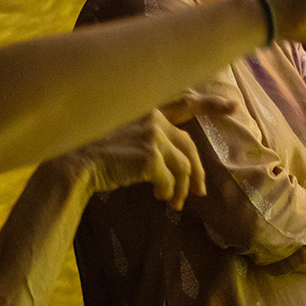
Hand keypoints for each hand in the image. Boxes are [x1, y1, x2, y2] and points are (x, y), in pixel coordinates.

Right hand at [62, 92, 235, 209]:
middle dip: (198, 171)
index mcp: (145, 107)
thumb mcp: (119, 133)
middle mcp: (152, 116)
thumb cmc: (89, 153)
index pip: (185, 102)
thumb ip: (145, 138)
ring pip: (184, 166)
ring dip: (182, 188)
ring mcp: (153, 135)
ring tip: (174, 203)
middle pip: (189, 145)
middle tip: (201, 191)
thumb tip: (170, 165)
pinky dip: (170, 193)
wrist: (72, 164)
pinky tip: (162, 200)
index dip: (210, 104)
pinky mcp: (151, 156)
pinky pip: (171, 180)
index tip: (233, 107)